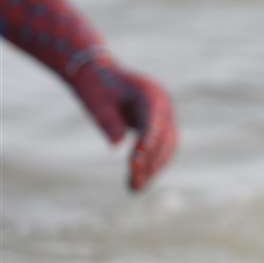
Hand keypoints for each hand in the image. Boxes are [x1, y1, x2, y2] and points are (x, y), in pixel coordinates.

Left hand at [72, 62, 178, 191]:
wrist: (99, 73)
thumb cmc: (95, 86)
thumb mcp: (96, 101)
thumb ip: (108, 120)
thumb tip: (117, 144)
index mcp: (150, 94)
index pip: (153, 122)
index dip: (147, 143)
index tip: (136, 163)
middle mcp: (164, 105)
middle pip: (164, 138)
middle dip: (150, 163)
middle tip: (133, 186)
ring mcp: (165, 114)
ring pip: (168, 146)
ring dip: (154, 168)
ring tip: (135, 189)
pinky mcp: (160, 124)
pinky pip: (162, 147)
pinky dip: (153, 163)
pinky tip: (140, 179)